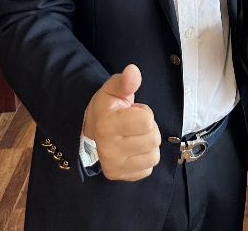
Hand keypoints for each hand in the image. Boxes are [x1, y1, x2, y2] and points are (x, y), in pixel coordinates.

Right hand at [83, 64, 161, 180]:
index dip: (144, 112)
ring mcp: (113, 166)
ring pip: (154, 156)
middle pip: (153, 139)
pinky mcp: (118, 177)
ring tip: (134, 135)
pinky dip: (144, 158)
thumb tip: (133, 70)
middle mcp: (108, 150)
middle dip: (148, 128)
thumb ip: (126, 81)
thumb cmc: (108, 106)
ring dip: (148, 144)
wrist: (93, 127)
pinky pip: (148, 169)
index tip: (132, 111)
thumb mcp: (114, 88)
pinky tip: (133, 149)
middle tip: (133, 124)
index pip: (147, 120)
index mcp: (107, 125)